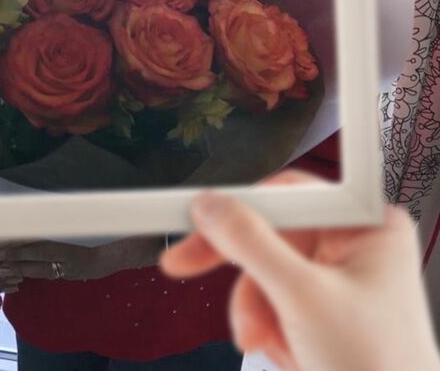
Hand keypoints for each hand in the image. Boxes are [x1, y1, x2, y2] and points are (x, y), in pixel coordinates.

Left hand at [0, 236, 162, 281]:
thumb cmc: (100, 235)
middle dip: (13, 258)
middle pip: (35, 257)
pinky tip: (17, 274)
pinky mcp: (66, 274)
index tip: (2, 242)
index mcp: (68, 246)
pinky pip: (45, 275)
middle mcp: (65, 259)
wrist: (116, 258)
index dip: (20, 244)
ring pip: (37, 270)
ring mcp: (66, 269)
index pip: (40, 245)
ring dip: (17, 269)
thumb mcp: (81, 228)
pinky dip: (30, 274)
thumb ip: (62, 223)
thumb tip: (37, 215)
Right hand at [160, 170, 439, 370]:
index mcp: (367, 225)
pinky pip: (278, 304)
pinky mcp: (329, 313)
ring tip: (268, 345)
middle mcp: (356, 245)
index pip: (287, 194)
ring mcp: (342, 281)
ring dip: (258, 315)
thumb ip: (251, 244)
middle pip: (272, 236)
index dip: (237, 207)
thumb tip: (210, 205)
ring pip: (269, 276)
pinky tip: (292, 356)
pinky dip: (272, 332)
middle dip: (248, 279)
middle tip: (183, 264)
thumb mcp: (303, 300)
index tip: (192, 214)